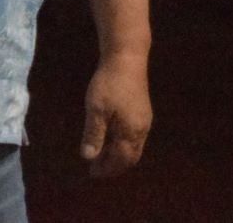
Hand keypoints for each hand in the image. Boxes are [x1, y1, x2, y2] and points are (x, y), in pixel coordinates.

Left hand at [79, 54, 150, 176]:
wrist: (126, 59)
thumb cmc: (108, 84)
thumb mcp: (96, 109)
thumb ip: (93, 134)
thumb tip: (88, 157)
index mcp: (131, 132)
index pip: (121, 159)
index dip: (107, 168)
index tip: (92, 173)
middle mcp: (142, 130)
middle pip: (130, 156)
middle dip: (114, 165)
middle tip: (97, 168)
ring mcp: (144, 120)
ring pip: (133, 146)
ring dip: (118, 154)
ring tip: (101, 156)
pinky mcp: (142, 111)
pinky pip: (134, 136)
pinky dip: (122, 143)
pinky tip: (110, 138)